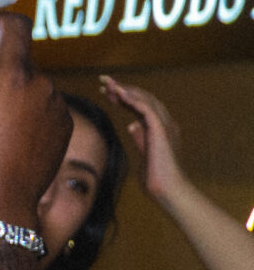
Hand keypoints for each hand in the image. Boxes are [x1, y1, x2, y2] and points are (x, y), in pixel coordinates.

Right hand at [0, 13, 68, 225]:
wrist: (1, 202)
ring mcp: (56, 105)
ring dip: (13, 93)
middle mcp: (41, 85)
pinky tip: (10, 137)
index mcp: (12, 76)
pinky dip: (28, 112)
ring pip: (31, 85)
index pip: (17, 25)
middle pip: (19, 59)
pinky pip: (44, 105)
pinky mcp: (64, 124)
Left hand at [101, 74, 183, 200]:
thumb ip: (140, 137)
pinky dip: (133, 99)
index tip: (107, 92)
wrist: (165, 188)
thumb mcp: (144, 152)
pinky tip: (119, 93)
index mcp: (159, 127)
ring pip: (144, 99)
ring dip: (125, 90)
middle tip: (103, 81)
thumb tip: (132, 125)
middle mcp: (164, 122)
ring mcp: (164, 124)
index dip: (124, 97)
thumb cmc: (155, 175)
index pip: (140, 106)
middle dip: (122, 88)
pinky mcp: (161, 130)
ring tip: (108, 83)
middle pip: (142, 98)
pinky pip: (146, 109)